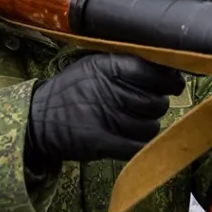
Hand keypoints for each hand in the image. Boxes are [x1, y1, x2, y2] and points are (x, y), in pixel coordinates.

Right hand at [24, 53, 184, 170]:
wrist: (37, 120)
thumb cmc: (70, 91)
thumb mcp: (93, 66)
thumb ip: (126, 65)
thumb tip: (168, 69)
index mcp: (108, 66)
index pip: (153, 71)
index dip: (169, 80)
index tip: (174, 84)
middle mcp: (110, 89)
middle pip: (156, 102)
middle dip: (156, 106)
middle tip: (145, 107)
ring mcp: (106, 117)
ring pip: (150, 127)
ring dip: (146, 128)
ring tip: (132, 123)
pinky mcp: (103, 143)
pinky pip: (137, 147)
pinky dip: (139, 146)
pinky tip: (130, 140)